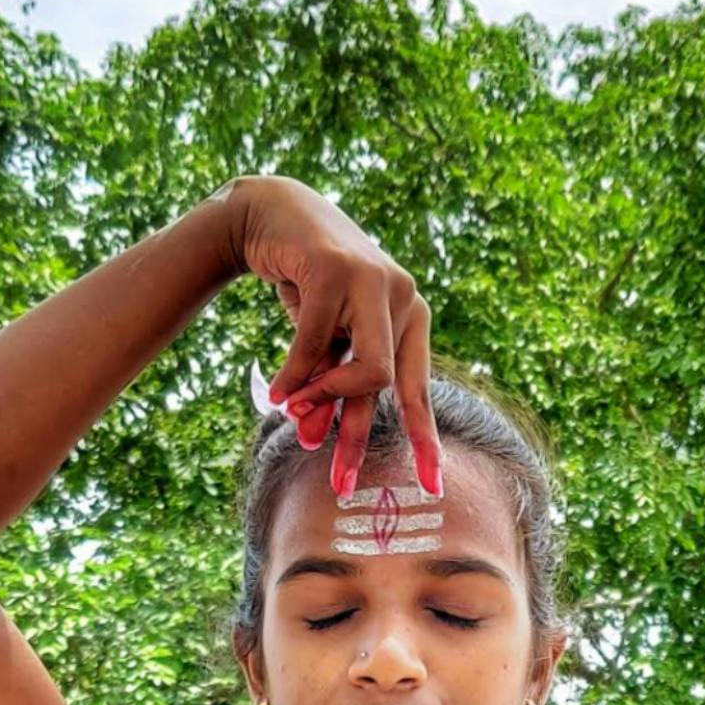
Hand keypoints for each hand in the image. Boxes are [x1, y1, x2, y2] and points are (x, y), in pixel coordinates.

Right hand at [217, 174, 440, 500]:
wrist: (273, 216)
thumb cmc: (307, 284)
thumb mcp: (327, 341)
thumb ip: (331, 384)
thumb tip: (314, 440)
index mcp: (410, 318)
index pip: (419, 389)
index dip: (425, 440)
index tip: (432, 488)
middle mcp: (402, 297)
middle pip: (388, 387)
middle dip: (358, 439)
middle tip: (341, 484)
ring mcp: (374, 281)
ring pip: (361, 370)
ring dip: (321, 401)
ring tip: (293, 421)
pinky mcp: (337, 270)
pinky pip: (314, 345)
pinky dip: (293, 375)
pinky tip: (275, 392)